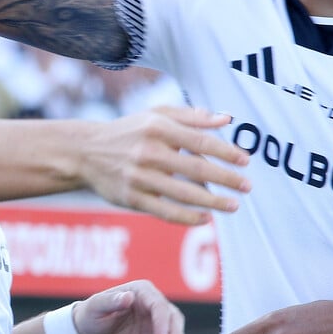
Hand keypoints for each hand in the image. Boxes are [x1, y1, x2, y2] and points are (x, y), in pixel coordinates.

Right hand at [80, 107, 249, 225]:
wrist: (84, 152)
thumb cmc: (128, 131)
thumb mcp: (155, 114)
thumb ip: (191, 116)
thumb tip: (226, 118)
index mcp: (157, 127)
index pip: (199, 141)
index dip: (225, 151)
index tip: (245, 161)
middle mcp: (148, 151)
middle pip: (195, 169)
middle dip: (225, 179)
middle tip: (247, 187)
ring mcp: (138, 177)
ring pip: (182, 193)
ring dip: (212, 202)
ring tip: (233, 205)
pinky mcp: (131, 198)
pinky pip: (164, 211)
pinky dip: (187, 217)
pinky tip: (206, 219)